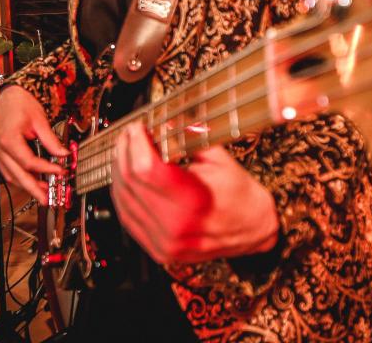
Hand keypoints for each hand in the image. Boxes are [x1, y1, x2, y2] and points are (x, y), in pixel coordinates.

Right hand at [0, 85, 67, 203]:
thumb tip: (63, 154)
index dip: (46, 169)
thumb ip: (51, 140)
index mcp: (8, 139)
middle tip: (46, 199)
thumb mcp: (40, 120)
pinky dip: (19, 178)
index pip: (29, 162)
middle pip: (17, 175)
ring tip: (42, 192)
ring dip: (26, 186)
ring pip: (10, 176)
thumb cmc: (21, 104)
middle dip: (33, 189)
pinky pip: (7, 171)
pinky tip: (32, 181)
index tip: (60, 172)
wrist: (8, 96)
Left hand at [111, 121, 278, 264]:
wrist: (251, 229)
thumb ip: (188, 138)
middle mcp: (177, 227)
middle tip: (130, 135)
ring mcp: (166, 243)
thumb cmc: (238, 194)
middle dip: (125, 152)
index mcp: (195, 201)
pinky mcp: (159, 251)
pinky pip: (127, 218)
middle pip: (131, 182)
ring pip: (123, 200)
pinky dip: (123, 194)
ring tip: (126, 152)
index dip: (136, 144)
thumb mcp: (219, 158)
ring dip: (119, 171)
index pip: (146, 169)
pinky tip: (127, 177)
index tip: (137, 128)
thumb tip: (163, 121)